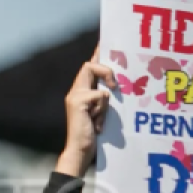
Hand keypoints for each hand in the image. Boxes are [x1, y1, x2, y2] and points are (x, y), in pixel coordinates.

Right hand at [57, 49, 115, 176]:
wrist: (79, 151)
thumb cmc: (92, 136)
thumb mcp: (102, 114)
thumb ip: (104, 100)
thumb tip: (117, 88)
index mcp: (81, 92)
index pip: (89, 67)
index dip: (97, 54)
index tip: (105, 41)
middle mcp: (75, 91)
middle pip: (88, 65)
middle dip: (105, 69)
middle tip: (116, 85)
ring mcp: (75, 95)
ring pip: (94, 76)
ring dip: (104, 98)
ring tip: (101, 117)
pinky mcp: (78, 101)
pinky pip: (101, 95)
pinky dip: (103, 110)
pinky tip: (98, 125)